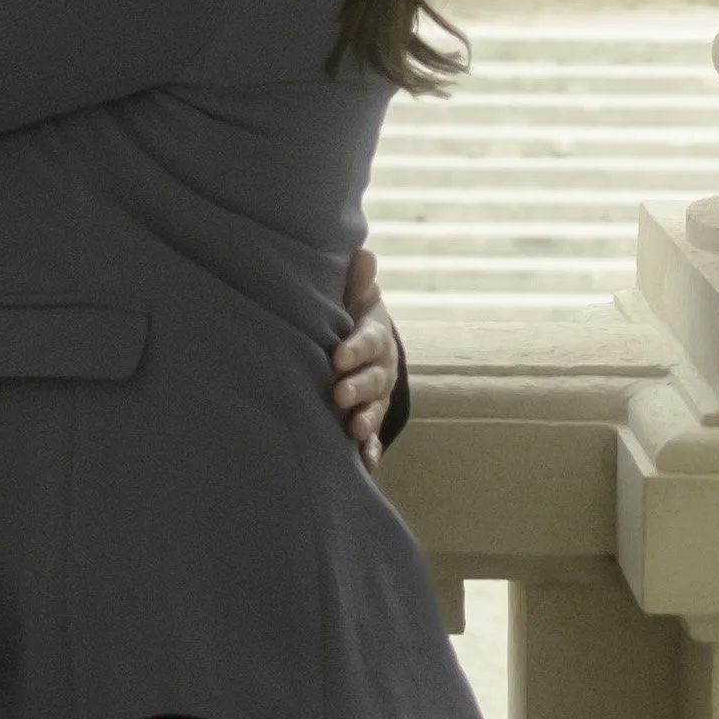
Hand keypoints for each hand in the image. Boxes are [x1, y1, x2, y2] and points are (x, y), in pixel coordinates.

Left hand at [331, 244, 399, 471]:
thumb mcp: (352, 296)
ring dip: (367, 420)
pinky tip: (364, 464)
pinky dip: (370, 452)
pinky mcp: (370, 419)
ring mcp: (378, 396)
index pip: (368, 339)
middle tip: (340, 394)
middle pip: (374, 378)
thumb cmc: (347, 315)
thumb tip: (363, 254)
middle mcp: (381, 366)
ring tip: (355, 431)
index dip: (355, 348)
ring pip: (376, 408)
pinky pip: (374, 439)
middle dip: (359, 387)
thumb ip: (356, 281)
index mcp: (375, 333)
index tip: (337, 356)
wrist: (360, 345)